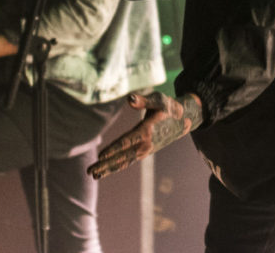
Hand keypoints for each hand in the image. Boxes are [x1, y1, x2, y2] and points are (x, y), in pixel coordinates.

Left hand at [88, 92, 202, 178]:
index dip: (113, 149)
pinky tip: (107, 169)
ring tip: (94, 175)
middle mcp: (146, 144)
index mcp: (147, 131)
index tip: (100, 156)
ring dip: (109, 169)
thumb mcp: (158, 99)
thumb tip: (129, 99)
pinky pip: (129, 161)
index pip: (126, 142)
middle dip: (106, 164)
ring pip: (125, 162)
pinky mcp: (145, 151)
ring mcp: (146, 150)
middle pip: (122, 156)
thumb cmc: (168, 106)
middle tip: (90, 172)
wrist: (184, 120)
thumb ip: (143, 100)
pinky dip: (118, 166)